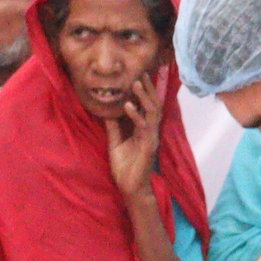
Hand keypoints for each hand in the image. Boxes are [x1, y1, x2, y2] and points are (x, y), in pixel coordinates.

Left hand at [103, 73, 162, 196]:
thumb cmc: (125, 167)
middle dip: (148, 88)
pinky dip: (135, 115)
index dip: (145, 91)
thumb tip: (107, 111)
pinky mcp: (148, 147)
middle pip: (153, 104)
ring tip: (135, 83)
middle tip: (141, 72)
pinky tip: (127, 105)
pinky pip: (143, 127)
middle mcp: (150, 131)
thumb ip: (114, 126)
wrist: (130, 188)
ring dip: (143, 97)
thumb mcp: (115, 142)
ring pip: (151, 112)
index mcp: (143, 129)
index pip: (146, 105)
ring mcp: (151, 138)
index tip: (139, 74)